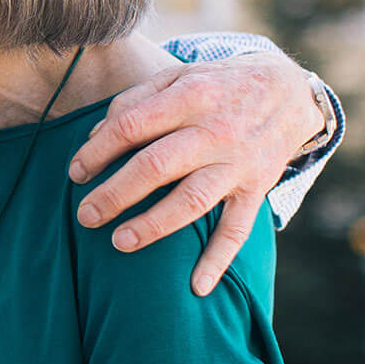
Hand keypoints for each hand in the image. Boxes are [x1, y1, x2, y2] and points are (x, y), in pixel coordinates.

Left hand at [68, 53, 322, 295]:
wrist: (289, 92)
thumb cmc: (217, 85)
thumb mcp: (177, 76)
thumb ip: (134, 101)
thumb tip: (95, 138)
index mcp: (190, 96)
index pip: (132, 127)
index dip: (98, 152)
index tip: (75, 173)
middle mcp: (216, 131)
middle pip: (156, 166)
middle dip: (116, 194)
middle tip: (85, 216)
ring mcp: (239, 163)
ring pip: (192, 200)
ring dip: (154, 225)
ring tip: (119, 242)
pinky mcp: (257, 189)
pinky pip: (238, 229)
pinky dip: (219, 260)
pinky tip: (196, 287)